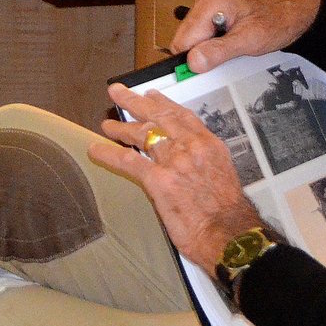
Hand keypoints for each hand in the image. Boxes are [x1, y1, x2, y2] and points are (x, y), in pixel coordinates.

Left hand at [90, 84, 261, 269]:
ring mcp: (174, 161)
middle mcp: (191, 146)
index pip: (182, 116)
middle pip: (158, 117)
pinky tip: (95, 149)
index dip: (163, 104)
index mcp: (208, 144)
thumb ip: (201, 161)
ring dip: (120, 128)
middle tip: (119, 92)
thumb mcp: (221, 173)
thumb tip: (185, 160)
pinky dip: (109, 153)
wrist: (230, 233)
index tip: (151, 96)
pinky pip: (128, 161)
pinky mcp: (159, 180)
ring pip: (142, 135)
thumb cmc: (228, 211)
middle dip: (135, 102)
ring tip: (106, 124)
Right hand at [171, 0, 320, 74]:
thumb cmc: (279, 18)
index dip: (194, 59)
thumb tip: (192, 63)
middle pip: (187, 38)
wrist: (298, 9)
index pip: (182, 40)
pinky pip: (205, 31)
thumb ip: (219, 51)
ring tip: (236, 43)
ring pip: (195, 37)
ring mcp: (210, 1)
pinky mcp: (216, 8)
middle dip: (204, 52)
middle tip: (230, 53)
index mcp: (211, 0)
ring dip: (211, 47)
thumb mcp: (250, 40)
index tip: (209, 69)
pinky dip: (216, 40)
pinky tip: (235, 37)